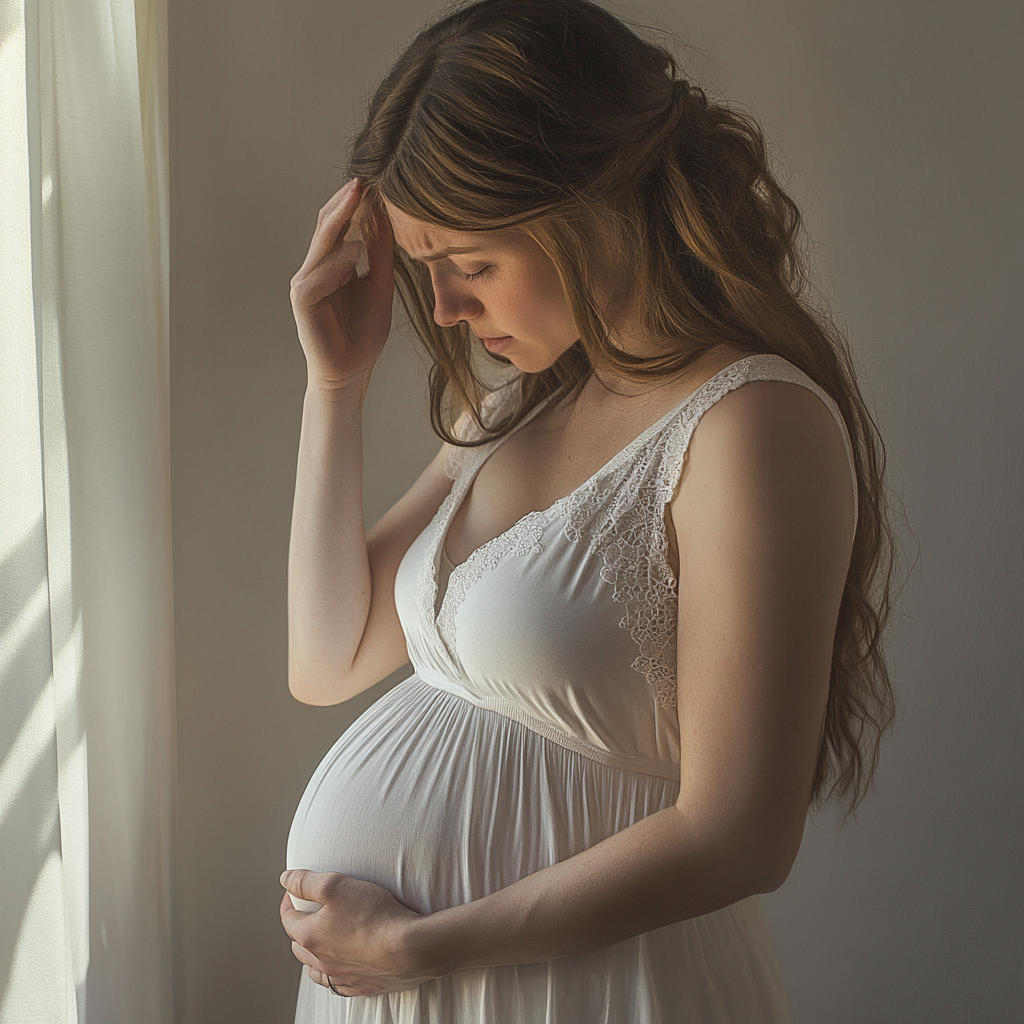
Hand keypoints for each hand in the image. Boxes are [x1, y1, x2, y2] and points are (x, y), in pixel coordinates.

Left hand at [279, 869, 437, 996]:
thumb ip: (306, 881)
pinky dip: (336, 973)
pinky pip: (341, 983)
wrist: (410, 948)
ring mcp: (342, 977)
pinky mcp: (363, 985)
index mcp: (311, 936)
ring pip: (317, 969)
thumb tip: (285, 879)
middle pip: (299, 946)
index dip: (289, 902)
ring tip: (323, 941)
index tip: (295, 892)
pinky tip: (345, 964)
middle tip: (308, 913)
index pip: (288, 919)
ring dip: (314, 954)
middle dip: (299, 928)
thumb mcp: (336, 885)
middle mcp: (322, 961)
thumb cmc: (374, 914)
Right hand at [289, 179, 394, 389]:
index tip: (378, 182)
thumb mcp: (380, 286)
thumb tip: (384, 217)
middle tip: (365, 178)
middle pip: (328, 226)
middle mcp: (315, 268)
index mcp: (333, 263)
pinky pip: (319, 276)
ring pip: (322, 244)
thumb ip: (380, 254)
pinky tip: (354, 250)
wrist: (351, 371)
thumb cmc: (364, 333)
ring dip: (340, 220)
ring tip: (360, 199)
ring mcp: (305, 282)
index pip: (342, 224)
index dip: (357, 204)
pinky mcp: (303, 300)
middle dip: (346, 202)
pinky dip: (337, 263)